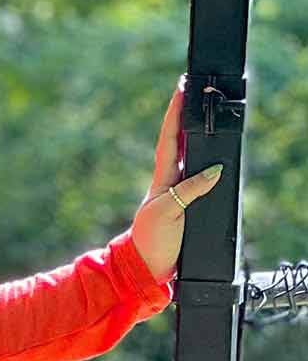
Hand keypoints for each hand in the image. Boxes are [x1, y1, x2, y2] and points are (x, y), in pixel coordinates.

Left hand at [130, 81, 224, 282]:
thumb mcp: (168, 213)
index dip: (174, 116)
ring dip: (190, 134)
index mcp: (162, 179)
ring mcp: (175, 192)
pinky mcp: (183, 206)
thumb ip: (189, 191)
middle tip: (189, 91)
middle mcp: (168, 181)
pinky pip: (194, 176)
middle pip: (177, 142)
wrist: (146, 268)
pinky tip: (206, 155)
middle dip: (182, 117)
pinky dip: (200, 161)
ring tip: (195, 111)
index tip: (180, 91)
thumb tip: (213, 170)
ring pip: (185, 157)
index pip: (169, 140)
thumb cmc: (151, 241)